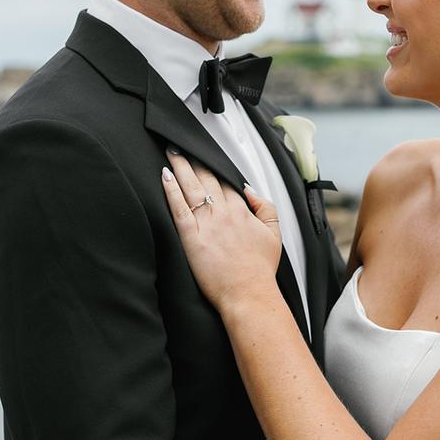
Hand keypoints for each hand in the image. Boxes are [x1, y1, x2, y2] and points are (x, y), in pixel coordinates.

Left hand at [162, 151, 281, 309]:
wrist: (249, 294)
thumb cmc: (260, 270)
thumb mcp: (274, 234)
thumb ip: (265, 208)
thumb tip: (250, 190)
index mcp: (242, 210)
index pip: (225, 181)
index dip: (212, 167)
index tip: (203, 156)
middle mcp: (223, 213)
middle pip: (206, 178)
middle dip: (193, 160)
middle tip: (181, 145)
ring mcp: (206, 224)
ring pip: (191, 187)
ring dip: (180, 167)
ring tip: (171, 152)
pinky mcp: (191, 238)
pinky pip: (178, 208)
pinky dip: (171, 190)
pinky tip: (165, 176)